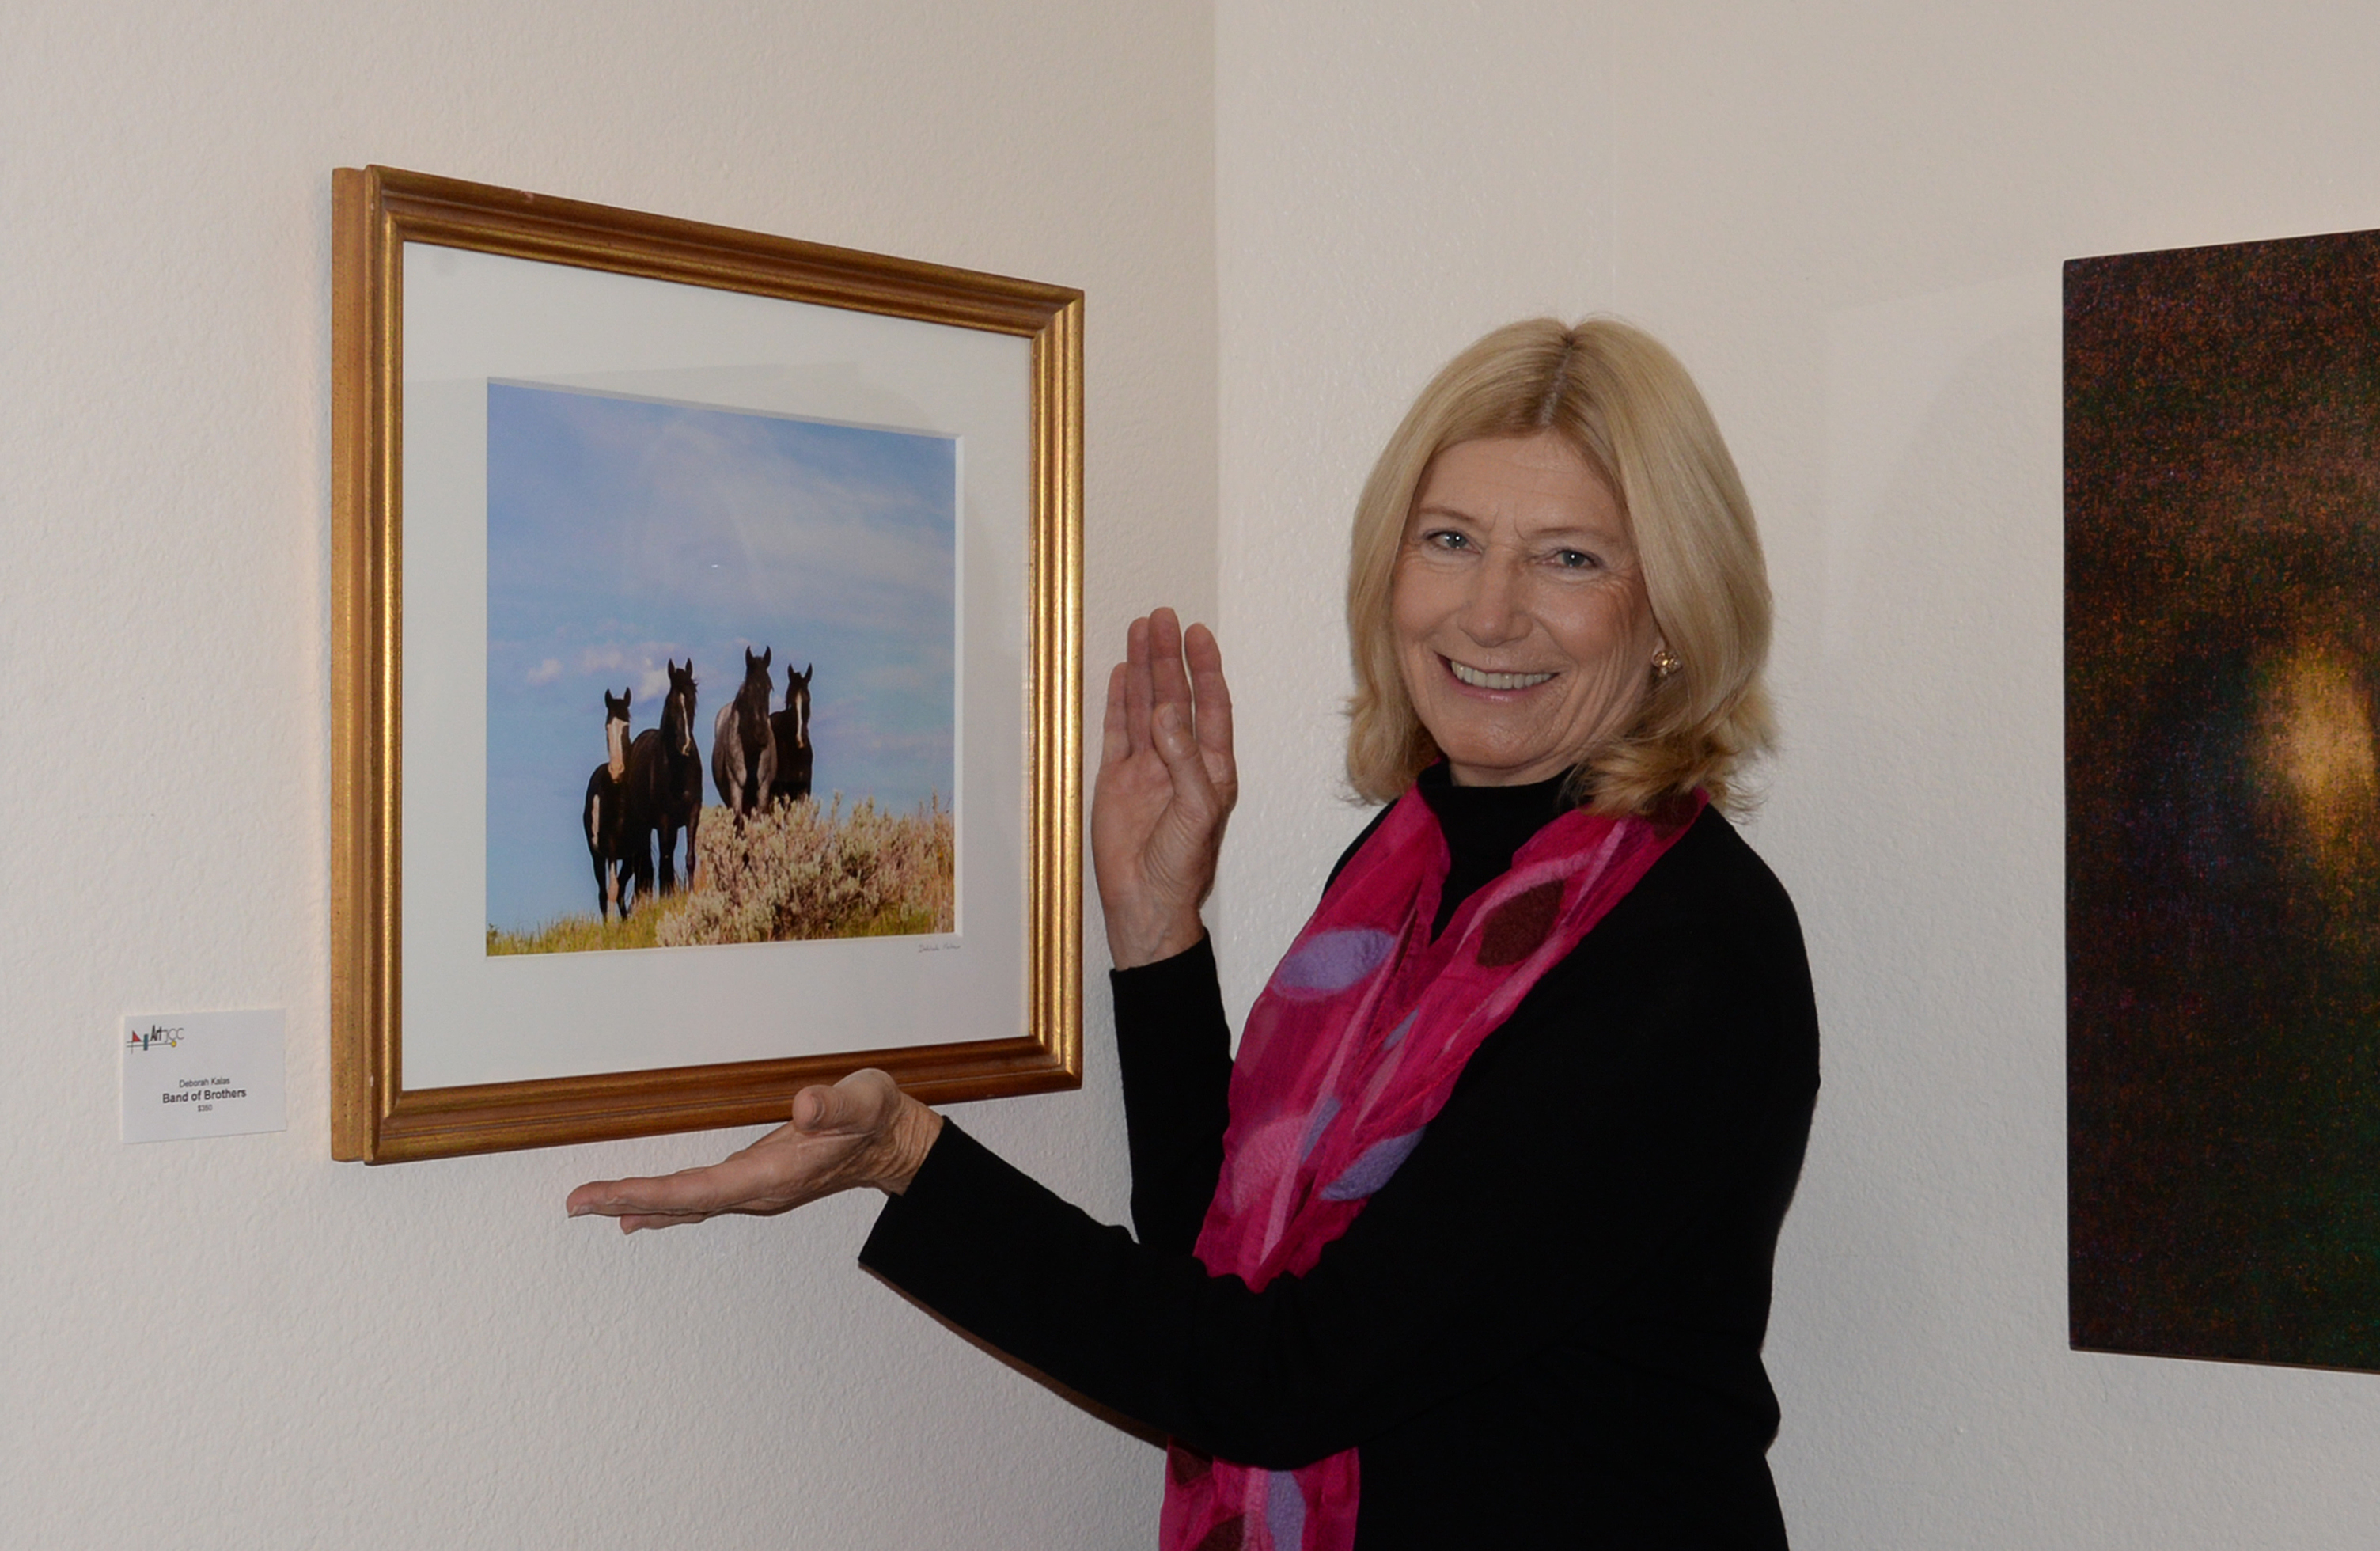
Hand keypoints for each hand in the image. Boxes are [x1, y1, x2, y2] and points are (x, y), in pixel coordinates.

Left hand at [564, 1069, 943, 1232]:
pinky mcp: (757, 1184)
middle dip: (627, 1200)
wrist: (896, 1144)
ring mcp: (757, 1192)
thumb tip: (805, 1107)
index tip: (600, 1195)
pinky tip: (642, 1212)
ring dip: (642, 1204)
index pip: (697, 1190)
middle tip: (574, 1202)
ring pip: (688, 1206)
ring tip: (597, 1208)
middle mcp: (759, 1193)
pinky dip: (666, 1203)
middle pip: (682, 1204)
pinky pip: (700, 1200)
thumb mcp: (865, 1100)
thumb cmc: (878, 1117)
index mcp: (775, 1175)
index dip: (646, 1192)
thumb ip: (837, 1106)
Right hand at [1091, 608, 1236, 967]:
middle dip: (1169, 658)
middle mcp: (1180, 761)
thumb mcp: (1196, 811)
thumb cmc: (1182, 866)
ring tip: (1140, 630)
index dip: (1204, 669)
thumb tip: (1166, 712)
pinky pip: (1117, 732)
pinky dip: (1119, 702)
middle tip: (1162, 616)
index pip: (1210, 706)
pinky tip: (1121, 673)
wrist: (1146, 903)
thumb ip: (1184, 759)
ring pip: (1145, 707)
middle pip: (1175, 697)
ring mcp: (1146, 769)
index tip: (1197, 634)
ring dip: (1144, 670)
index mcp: (1211, 768)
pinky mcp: (1116, 781)